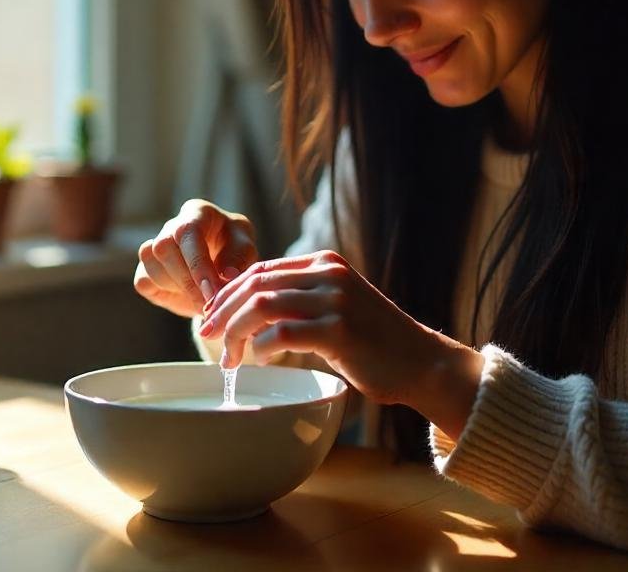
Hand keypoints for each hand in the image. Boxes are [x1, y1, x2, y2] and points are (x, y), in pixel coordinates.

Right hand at [133, 199, 258, 317]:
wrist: (221, 265)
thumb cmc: (236, 251)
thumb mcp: (246, 249)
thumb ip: (239, 259)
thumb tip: (227, 274)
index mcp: (197, 213)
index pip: (188, 232)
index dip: (198, 263)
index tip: (212, 291)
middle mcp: (171, 226)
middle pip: (164, 249)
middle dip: (187, 281)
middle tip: (209, 304)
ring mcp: (154, 246)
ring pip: (153, 267)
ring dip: (178, 289)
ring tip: (204, 300)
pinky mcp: (146, 268)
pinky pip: (143, 282)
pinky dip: (163, 294)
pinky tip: (186, 297)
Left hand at [197, 250, 483, 435]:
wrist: (420, 363)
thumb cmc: (373, 343)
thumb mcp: (335, 307)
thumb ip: (300, 300)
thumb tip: (248, 311)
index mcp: (325, 264)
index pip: (260, 270)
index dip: (229, 293)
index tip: (211, 316)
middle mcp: (328, 274)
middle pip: (255, 284)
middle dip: (223, 311)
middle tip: (207, 336)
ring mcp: (335, 300)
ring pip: (262, 305)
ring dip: (236, 332)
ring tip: (228, 357)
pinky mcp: (339, 330)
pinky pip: (282, 333)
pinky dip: (261, 347)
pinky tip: (260, 361)